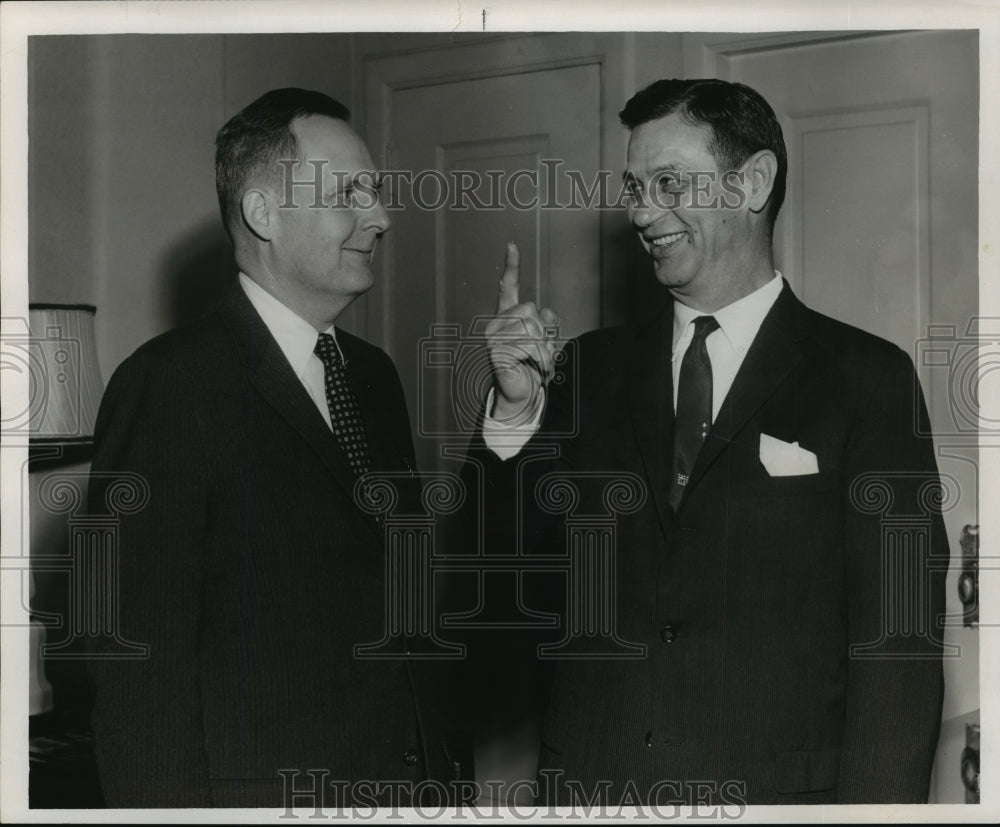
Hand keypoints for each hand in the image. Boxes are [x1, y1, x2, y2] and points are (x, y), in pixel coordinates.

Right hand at [485, 242, 559, 422]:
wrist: (521, 396)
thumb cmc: (531, 369)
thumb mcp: (544, 342)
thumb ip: (546, 323)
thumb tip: (547, 314)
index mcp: (507, 318)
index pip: (508, 288)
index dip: (511, 267)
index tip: (512, 246)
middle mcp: (496, 324)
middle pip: (530, 310)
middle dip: (545, 333)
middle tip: (543, 353)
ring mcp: (493, 338)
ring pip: (531, 328)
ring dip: (544, 349)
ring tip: (542, 364)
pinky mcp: (496, 353)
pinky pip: (528, 345)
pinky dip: (541, 359)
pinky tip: (537, 370)